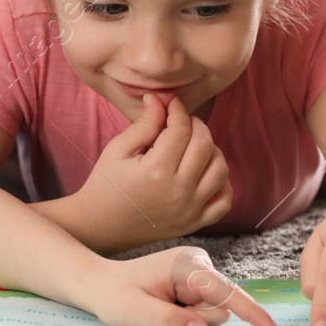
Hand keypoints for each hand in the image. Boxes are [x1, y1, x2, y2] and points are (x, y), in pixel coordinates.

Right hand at [77, 94, 231, 243]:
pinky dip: (222, 183)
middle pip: (205, 145)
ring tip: (193, 147)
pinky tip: (204, 173)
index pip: (181, 129)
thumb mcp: (118, 150)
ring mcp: (190, 210)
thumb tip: (160, 99)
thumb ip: (143, 124)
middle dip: (196, 125)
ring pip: (221, 169)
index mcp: (156, 171)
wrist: (101, 226)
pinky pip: (224, 201)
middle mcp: (178, 192)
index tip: (172, 105)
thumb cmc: (106, 185)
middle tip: (182, 123)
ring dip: (211, 151)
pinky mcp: (194, 223)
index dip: (178, 110)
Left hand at [83, 246, 279, 325]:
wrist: (98, 283)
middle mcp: (198, 263)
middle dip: (198, 322)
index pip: (228, 293)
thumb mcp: (136, 313)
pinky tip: (165, 308)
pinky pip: (204, 309)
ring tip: (158, 309)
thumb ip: (171, 321)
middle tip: (159, 315)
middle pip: (220, 307)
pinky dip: (189, 317)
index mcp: (187, 265)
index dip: (252, 315)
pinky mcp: (196, 282)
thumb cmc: (113, 296)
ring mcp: (198, 271)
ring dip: (191, 320)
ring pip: (212, 311)